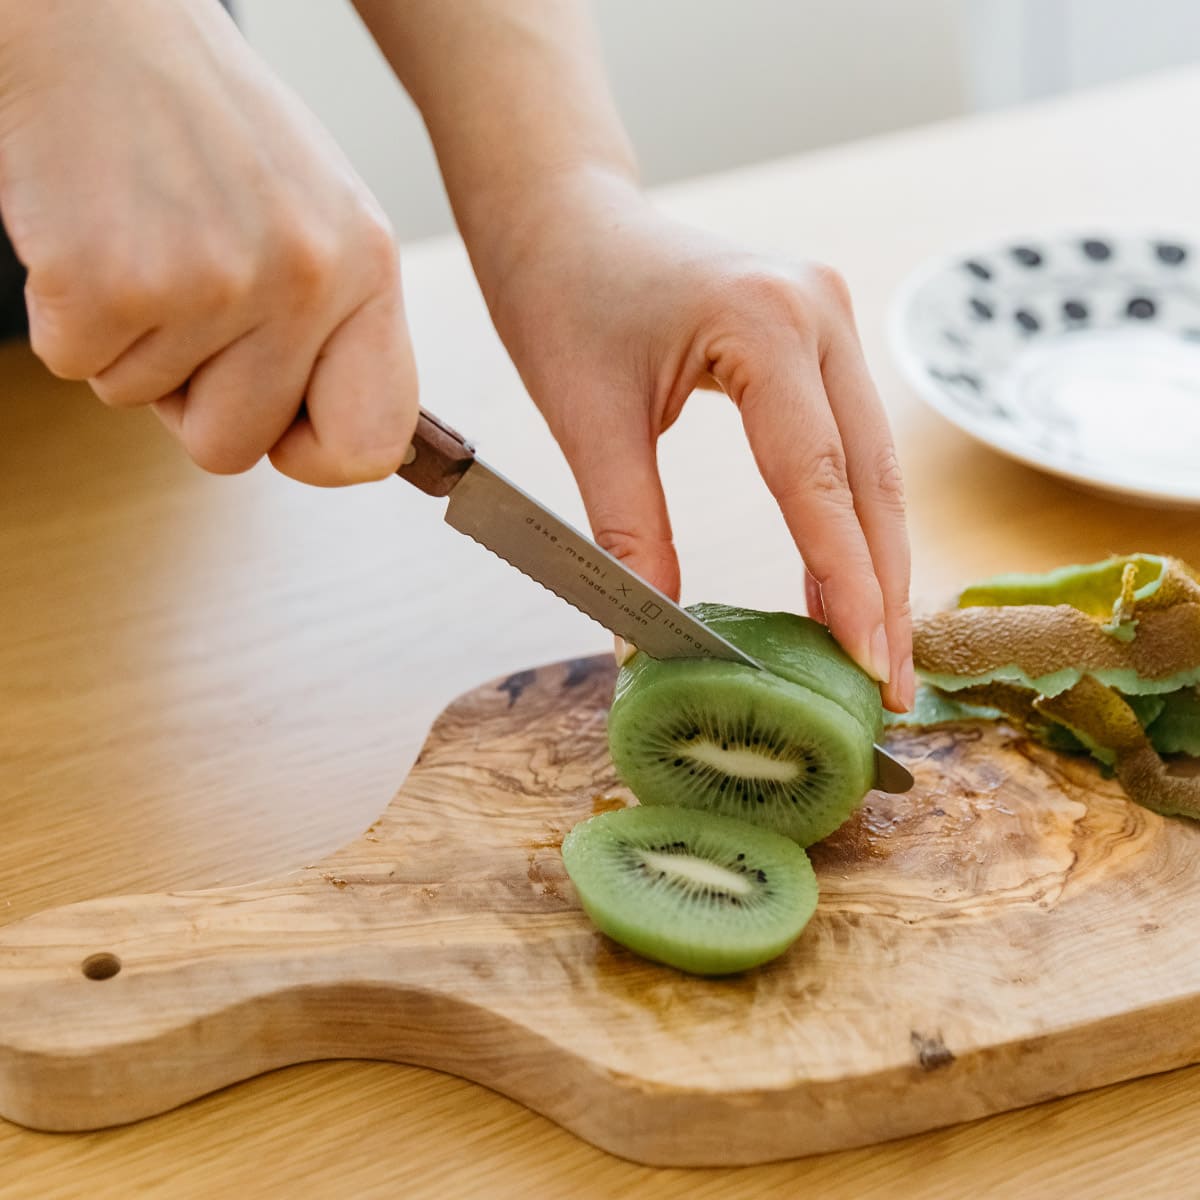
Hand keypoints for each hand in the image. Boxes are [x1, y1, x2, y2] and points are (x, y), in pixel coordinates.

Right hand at [0, 0, 416, 484]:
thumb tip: (345, 448)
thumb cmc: (216, 133)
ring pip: (145, 404)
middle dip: (195, 398)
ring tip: (145, 244)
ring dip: (133, 344)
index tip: (286, 429)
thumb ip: (339, 331)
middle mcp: (302, 280)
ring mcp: (207, 283)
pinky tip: (95, 237)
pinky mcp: (105, 283)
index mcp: (367, 269)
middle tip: (183, 303)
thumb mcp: (321, 223)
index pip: (373, 441)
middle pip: (234, 447)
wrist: (101, 26)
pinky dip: (71, 319)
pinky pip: (78, 368)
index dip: (318, 454)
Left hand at [481, 174, 912, 711]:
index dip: (846, 581)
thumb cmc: (562, 297)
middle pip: (871, 476)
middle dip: (881, 587)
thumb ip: (628, 529)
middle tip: (887, 687)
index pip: (819, 477)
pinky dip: (846, 517)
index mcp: (764, 322)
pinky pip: (849, 442)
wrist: (563, 216)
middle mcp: (821, 311)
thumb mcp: (587, 421)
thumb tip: (647, 640)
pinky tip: (840, 583)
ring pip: (873, 464)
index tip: (865, 665)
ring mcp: (830, 318)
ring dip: (874, 559)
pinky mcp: (820, 337)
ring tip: (873, 652)